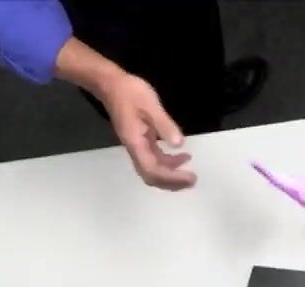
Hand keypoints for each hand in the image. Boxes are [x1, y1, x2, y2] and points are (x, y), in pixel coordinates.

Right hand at [97, 73, 196, 190]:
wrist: (111, 85)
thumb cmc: (130, 92)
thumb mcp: (150, 105)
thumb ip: (164, 125)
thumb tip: (178, 144)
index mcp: (135, 143)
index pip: (152, 169)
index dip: (171, 177)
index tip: (189, 177)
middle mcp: (135, 149)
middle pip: (151, 176)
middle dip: (172, 182)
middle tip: (193, 181)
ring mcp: (137, 146)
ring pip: (153, 170)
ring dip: (172, 175)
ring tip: (190, 174)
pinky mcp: (141, 141)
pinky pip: (154, 159)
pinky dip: (169, 163)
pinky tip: (182, 156)